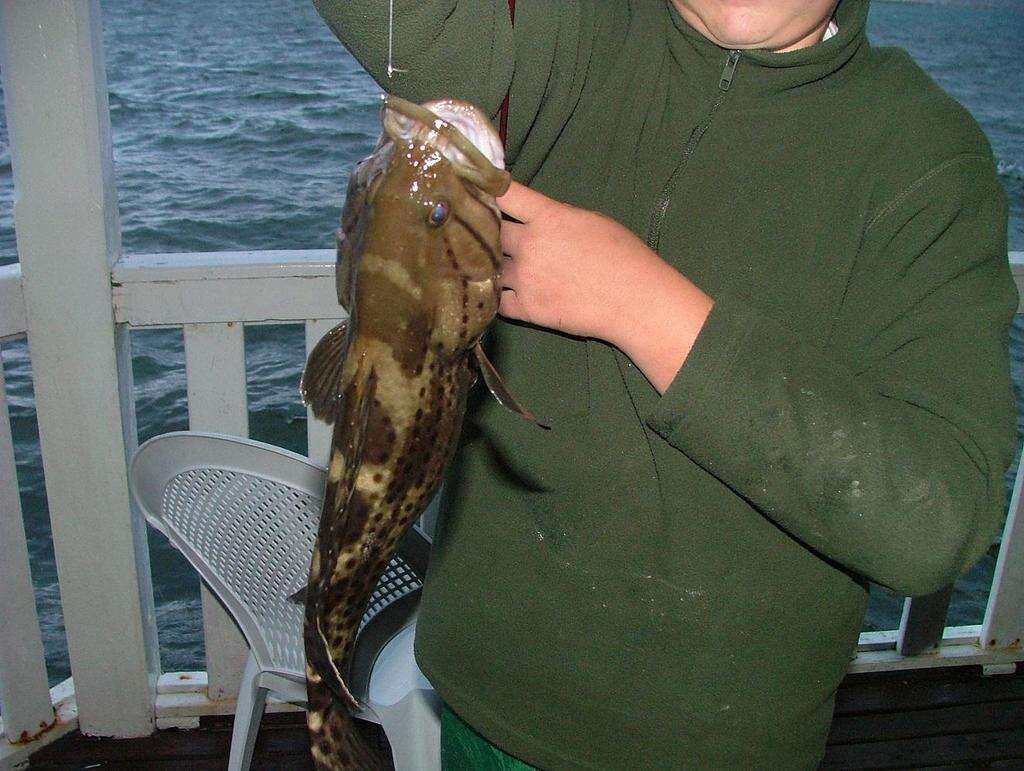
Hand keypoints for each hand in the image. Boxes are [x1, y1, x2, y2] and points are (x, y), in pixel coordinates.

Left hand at [497, 181, 714, 392]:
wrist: (635, 301)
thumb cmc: (623, 256)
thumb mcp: (592, 221)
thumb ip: (557, 218)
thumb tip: (536, 220)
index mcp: (548, 217)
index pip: (506, 194)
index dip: (487, 189)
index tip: (477, 188)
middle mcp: (530, 245)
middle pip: (491, 232)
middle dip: (490, 232)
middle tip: (485, 234)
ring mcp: (525, 279)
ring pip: (491, 267)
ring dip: (493, 265)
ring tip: (494, 265)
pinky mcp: (526, 309)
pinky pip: (498, 300)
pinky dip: (498, 295)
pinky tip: (501, 292)